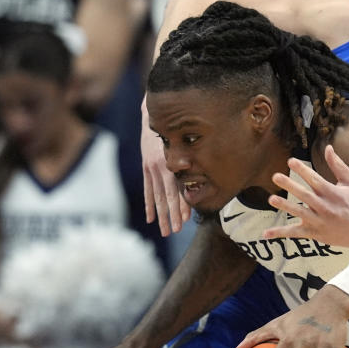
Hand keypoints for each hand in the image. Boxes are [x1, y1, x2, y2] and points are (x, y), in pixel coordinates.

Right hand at [142, 102, 189, 234]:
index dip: (180, 206)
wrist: (153, 117)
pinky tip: (151, 219)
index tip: (184, 221)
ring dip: (161, 216)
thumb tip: (202, 174)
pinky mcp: (146, 169)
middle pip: (165, 197)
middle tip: (174, 231)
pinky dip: (150, 206)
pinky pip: (148, 191)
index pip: (176, 190)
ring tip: (165, 230)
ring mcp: (151, 170)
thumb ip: (192, 157)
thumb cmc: (177, 130)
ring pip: (156, 198)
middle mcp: (160, 168)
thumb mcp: (186, 141)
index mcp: (171, 163)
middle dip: (170, 215)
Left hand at [263, 145, 348, 252]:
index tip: (291, 161)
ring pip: (299, 212)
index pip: (315, 179)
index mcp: (332, 193)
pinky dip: (280, 233)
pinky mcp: (314, 233)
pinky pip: (295, 233)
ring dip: (285, 206)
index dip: (302, 170)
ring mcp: (318, 221)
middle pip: (304, 195)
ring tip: (271, 199)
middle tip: (276, 176)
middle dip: (290, 186)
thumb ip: (338, 165)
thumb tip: (328, 148)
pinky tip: (266, 234)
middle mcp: (324, 207)